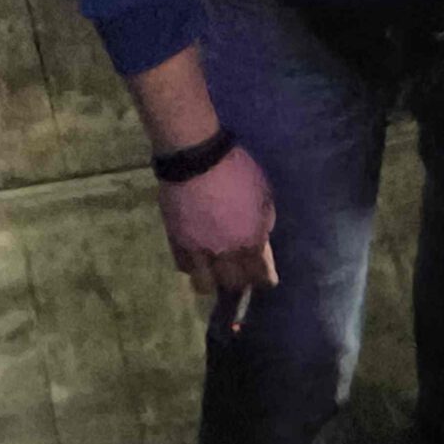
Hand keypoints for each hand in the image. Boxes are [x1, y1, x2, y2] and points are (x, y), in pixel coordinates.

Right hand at [158, 145, 278, 297]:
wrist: (197, 157)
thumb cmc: (236, 169)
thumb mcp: (263, 192)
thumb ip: (264, 220)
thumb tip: (260, 236)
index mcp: (251, 240)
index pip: (261, 276)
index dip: (265, 279)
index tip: (265, 278)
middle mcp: (226, 252)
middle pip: (234, 284)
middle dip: (239, 280)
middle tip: (239, 272)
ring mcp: (199, 250)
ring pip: (204, 285)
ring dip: (212, 280)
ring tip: (214, 272)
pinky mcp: (177, 243)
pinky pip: (184, 267)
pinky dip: (192, 266)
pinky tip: (196, 258)